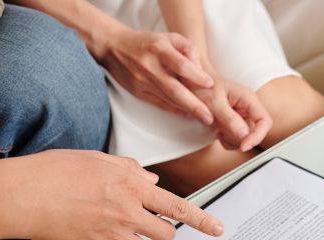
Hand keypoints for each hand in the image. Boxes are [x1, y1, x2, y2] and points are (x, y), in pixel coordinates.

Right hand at [6, 150, 223, 239]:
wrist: (23, 194)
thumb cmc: (54, 172)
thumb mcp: (98, 160)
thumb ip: (130, 170)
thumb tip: (150, 180)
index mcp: (131, 187)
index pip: (178, 206)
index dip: (203, 220)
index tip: (218, 229)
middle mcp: (128, 213)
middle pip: (167, 235)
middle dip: (160, 232)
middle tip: (142, 225)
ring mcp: (113, 236)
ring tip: (124, 238)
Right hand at [97, 27, 215, 124]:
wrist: (113, 47)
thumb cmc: (148, 42)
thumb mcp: (169, 37)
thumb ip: (188, 48)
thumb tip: (200, 68)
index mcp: (158, 48)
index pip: (180, 65)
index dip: (196, 76)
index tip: (211, 84)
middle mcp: (150, 66)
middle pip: (175, 89)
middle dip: (194, 105)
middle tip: (210, 117)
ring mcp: (142, 81)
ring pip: (168, 100)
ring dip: (187, 110)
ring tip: (204, 118)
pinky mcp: (138, 92)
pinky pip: (160, 104)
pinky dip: (175, 110)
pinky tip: (188, 114)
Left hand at [190, 73, 271, 151]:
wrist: (192, 84)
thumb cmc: (203, 87)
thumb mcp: (214, 102)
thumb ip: (230, 119)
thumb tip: (244, 135)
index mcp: (249, 99)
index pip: (264, 122)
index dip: (257, 136)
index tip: (243, 146)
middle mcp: (248, 109)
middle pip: (254, 133)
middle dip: (237, 137)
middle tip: (220, 128)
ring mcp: (242, 117)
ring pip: (244, 139)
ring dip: (230, 138)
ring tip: (217, 125)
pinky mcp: (235, 125)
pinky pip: (236, 140)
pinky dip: (226, 140)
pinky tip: (218, 130)